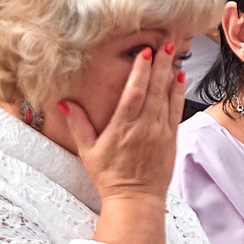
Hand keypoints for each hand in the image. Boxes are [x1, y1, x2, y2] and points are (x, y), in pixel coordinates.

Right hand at [58, 45, 180, 206]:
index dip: (140, 71)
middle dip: (160, 64)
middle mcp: (144, 127)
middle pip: (154, 90)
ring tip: (174, 54)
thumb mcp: (88, 151)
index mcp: (123, 127)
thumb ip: (78, 125)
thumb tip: (64, 103)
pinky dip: (178, 93)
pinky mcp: (171, 139)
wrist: (136, 200)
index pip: (134, 93)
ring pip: (167, 97)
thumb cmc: (110, 177)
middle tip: (166, 43)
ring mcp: (160, 133)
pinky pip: (176, 111)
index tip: (145, 53)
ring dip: (170, 74)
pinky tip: (180, 78)